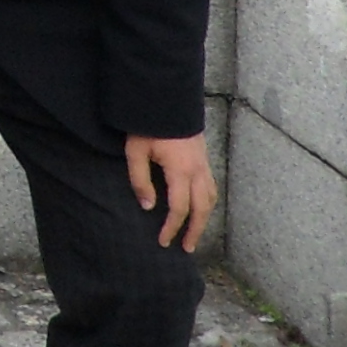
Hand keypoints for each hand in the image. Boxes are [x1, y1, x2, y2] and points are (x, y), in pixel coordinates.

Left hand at [126, 132, 216, 252]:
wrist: (166, 98)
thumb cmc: (148, 124)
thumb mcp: (136, 151)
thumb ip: (140, 180)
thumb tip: (148, 207)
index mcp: (181, 170)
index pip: (180, 208)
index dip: (172, 227)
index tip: (163, 241)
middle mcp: (198, 170)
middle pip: (202, 208)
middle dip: (195, 230)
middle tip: (187, 248)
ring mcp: (204, 164)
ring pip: (210, 198)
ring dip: (204, 218)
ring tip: (194, 234)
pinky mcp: (204, 158)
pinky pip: (211, 187)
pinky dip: (207, 203)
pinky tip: (199, 209)